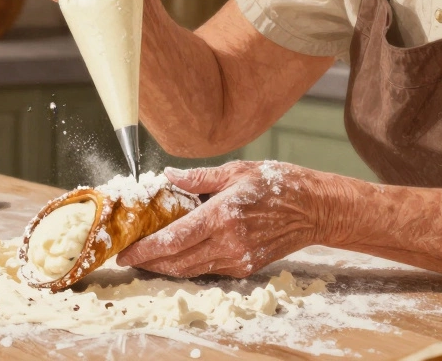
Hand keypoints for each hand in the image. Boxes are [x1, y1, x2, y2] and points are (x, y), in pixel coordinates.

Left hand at [115, 161, 322, 278]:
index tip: (126, 251)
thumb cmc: (279, 184)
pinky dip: (189, 265)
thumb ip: (199, 178)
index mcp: (223, 215)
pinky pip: (208, 269)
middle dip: (150, 262)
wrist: (315, 209)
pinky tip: (177, 255)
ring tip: (147, 257)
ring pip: (191, 270)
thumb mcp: (237, 171)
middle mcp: (229, 242)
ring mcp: (238, 258)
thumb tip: (168, 176)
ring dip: (166, 267)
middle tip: (128, 256)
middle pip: (178, 262)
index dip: (146, 249)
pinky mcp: (246, 267)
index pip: (174, 239)